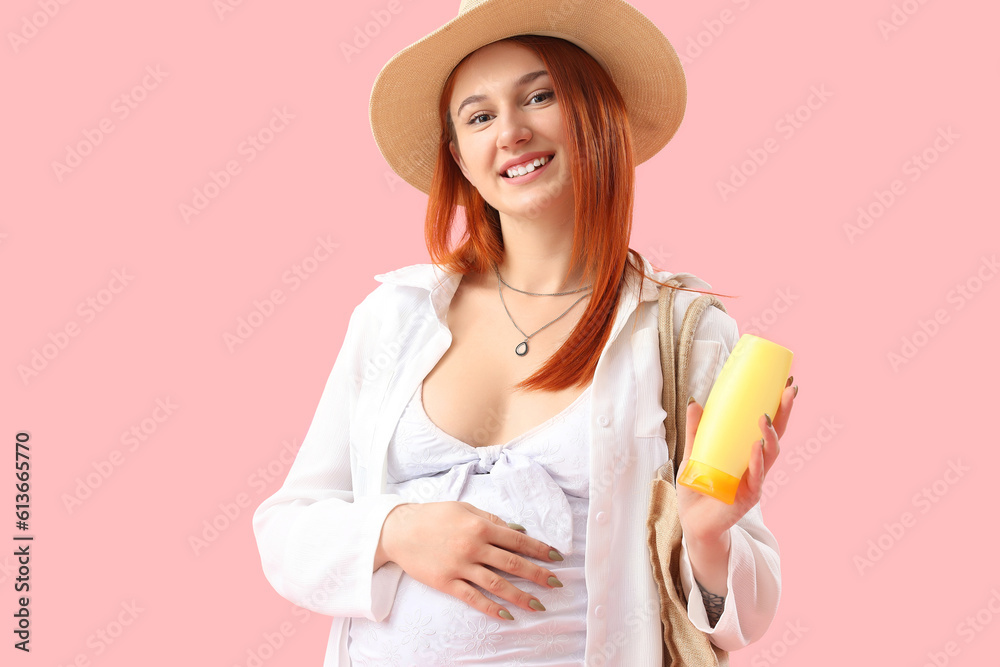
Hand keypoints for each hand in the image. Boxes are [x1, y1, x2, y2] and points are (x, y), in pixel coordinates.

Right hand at [375, 500, 563, 620]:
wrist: (399, 529)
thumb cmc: (434, 516)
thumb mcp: (464, 509)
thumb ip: (491, 519)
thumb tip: (518, 530)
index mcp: (480, 525)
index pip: (517, 539)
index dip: (539, 549)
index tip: (557, 557)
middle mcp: (473, 546)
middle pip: (512, 563)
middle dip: (537, 574)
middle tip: (556, 584)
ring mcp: (460, 566)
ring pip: (497, 584)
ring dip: (520, 595)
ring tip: (538, 605)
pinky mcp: (447, 582)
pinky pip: (473, 598)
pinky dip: (491, 608)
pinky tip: (507, 615)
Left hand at [677, 380, 797, 542]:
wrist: (693, 521)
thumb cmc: (698, 488)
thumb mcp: (695, 453)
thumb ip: (696, 431)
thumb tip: (695, 402)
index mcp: (747, 452)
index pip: (768, 426)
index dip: (779, 406)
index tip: (787, 382)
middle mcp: (756, 464)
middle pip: (777, 435)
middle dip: (785, 413)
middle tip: (790, 390)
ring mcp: (755, 480)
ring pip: (770, 454)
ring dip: (770, 435)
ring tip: (766, 416)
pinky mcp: (748, 496)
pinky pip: (755, 476)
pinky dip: (756, 460)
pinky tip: (757, 446)